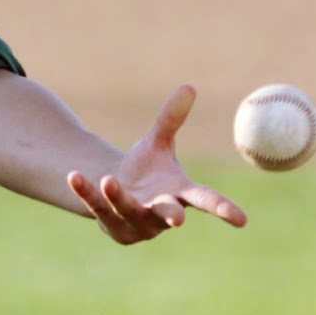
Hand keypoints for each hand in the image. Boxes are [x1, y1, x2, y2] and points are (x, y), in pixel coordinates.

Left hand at [67, 85, 247, 244]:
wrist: (118, 190)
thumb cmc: (147, 168)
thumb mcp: (157, 142)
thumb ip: (171, 119)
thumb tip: (188, 86)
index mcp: (181, 193)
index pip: (207, 201)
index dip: (224, 209)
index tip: (242, 220)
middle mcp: (162, 214)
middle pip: (170, 215)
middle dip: (172, 216)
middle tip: (178, 220)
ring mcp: (139, 225)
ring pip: (128, 210)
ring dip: (118, 196)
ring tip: (108, 179)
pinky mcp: (115, 228)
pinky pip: (98, 209)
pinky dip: (87, 192)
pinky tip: (74, 177)